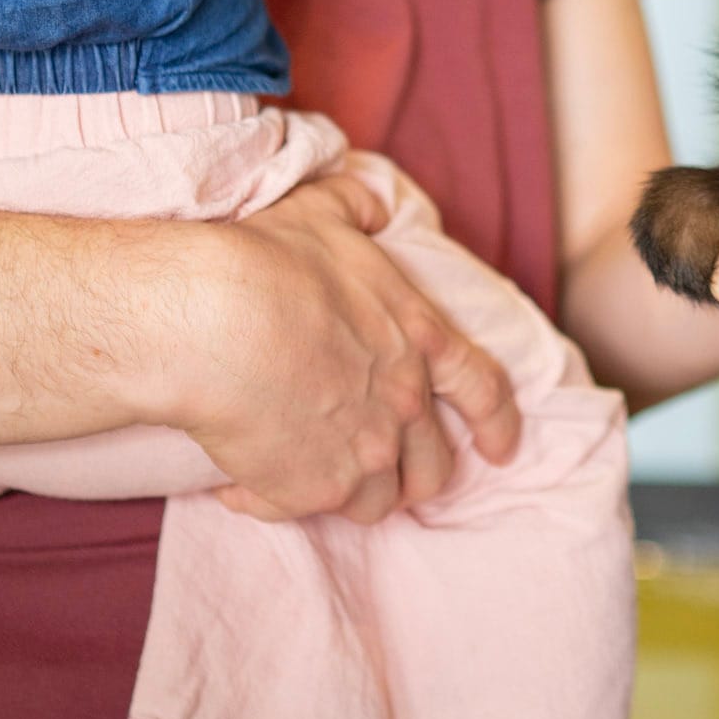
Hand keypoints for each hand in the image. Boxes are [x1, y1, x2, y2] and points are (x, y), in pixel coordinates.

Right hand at [172, 171, 520, 525]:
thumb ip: (358, 208)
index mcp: (418, 337)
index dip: (496, 422)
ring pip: (377, 500)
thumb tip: (372, 207)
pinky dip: (271, 500)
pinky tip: (239, 483)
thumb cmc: (269, 261)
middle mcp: (404, 403)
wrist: (218, 320)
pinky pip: (299, 511)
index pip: (481, 389)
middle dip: (416, 473)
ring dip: (351, 490)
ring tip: (312, 473)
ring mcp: (365, 454)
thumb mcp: (324, 212)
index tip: (499, 447)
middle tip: (388, 470)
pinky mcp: (314, 490)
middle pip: (432, 465)